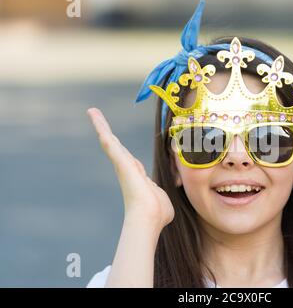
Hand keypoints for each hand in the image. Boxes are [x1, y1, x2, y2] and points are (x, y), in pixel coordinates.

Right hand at [87, 108, 173, 229]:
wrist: (148, 217)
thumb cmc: (157, 214)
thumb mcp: (162, 200)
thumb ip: (161, 197)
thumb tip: (161, 203)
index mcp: (137, 177)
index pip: (129, 160)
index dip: (124, 151)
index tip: (117, 143)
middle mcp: (127, 169)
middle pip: (116, 147)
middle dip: (106, 132)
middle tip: (96, 118)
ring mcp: (122, 165)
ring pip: (109, 141)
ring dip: (101, 126)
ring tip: (92, 113)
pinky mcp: (120, 160)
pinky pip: (108, 141)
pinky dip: (101, 127)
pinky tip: (94, 116)